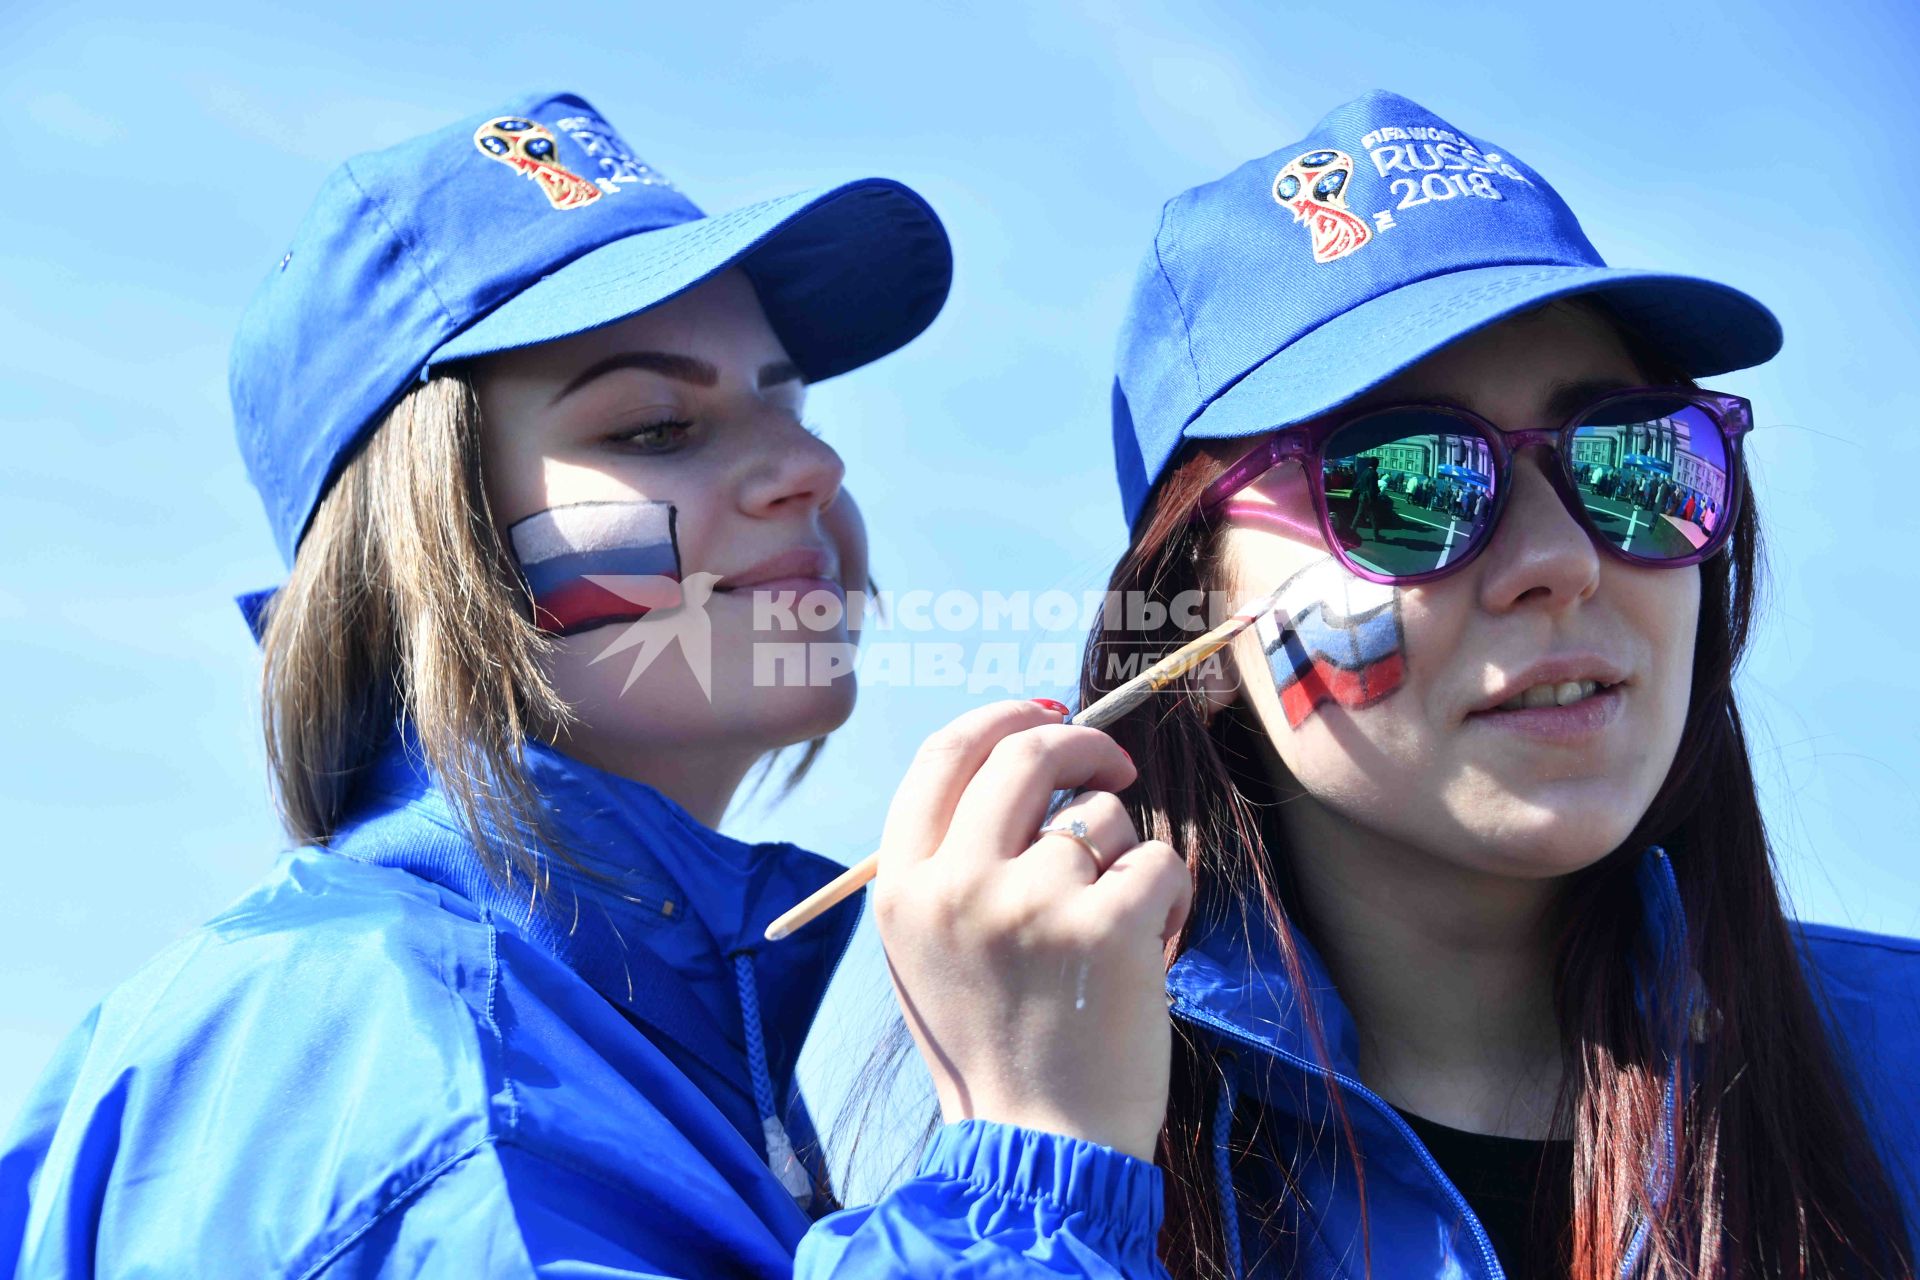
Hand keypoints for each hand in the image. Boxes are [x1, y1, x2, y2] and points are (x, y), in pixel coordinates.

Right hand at [872, 699, 1191, 1160]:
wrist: (1035, 1148)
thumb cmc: (989, 1046)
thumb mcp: (925, 950)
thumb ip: (947, 862)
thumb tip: (1011, 765)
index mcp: (903, 887)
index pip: (943, 754)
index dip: (1000, 717)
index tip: (1043, 716)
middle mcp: (958, 883)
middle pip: (1024, 752)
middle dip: (1081, 743)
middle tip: (1113, 766)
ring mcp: (1031, 902)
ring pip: (1100, 816)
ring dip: (1122, 855)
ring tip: (1110, 926)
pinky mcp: (1107, 927)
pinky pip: (1158, 862)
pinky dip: (1168, 898)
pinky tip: (1148, 949)